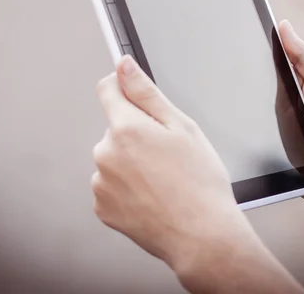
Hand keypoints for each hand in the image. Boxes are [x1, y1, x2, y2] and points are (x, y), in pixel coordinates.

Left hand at [92, 56, 257, 270]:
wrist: (202, 238)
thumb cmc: (199, 183)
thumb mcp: (181, 126)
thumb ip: (146, 92)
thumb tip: (123, 65)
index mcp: (125, 128)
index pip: (107, 89)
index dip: (123, 87)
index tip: (135, 95)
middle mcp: (105, 153)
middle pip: (115, 126)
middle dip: (136, 131)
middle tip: (167, 152)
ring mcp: (101, 183)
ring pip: (114, 156)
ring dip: (131, 161)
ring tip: (163, 179)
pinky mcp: (102, 207)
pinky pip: (111, 184)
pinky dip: (127, 187)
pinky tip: (152, 195)